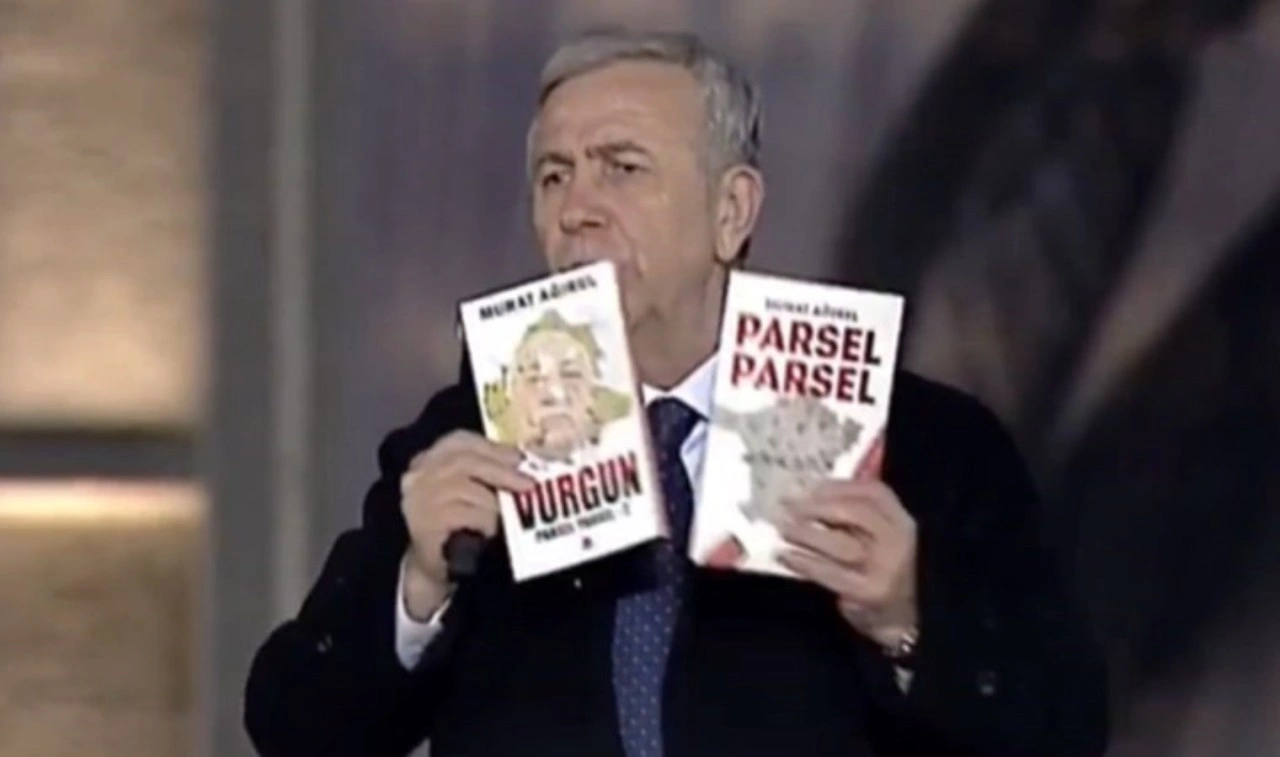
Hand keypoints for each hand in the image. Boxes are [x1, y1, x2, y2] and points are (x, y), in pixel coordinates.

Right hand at [399, 430, 533, 618]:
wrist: (435, 564)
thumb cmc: (460, 522)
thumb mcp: (471, 488)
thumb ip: (489, 470)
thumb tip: (526, 459)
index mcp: (429, 457)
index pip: (459, 440)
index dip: (492, 448)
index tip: (519, 457)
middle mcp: (418, 474)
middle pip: (463, 461)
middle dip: (501, 470)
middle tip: (528, 484)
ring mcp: (418, 498)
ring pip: (464, 487)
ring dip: (493, 501)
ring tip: (509, 514)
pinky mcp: (424, 523)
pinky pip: (464, 515)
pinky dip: (485, 520)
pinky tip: (492, 530)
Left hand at [778, 475, 918, 651]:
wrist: (907, 620)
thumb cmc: (886, 572)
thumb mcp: (882, 538)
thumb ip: (858, 513)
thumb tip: (813, 490)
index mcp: (903, 522)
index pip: (874, 493)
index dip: (838, 486)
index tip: (806, 485)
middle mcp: (899, 541)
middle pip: (856, 513)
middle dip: (817, 505)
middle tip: (786, 503)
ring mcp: (884, 568)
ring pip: (841, 543)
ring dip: (805, 532)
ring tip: (782, 527)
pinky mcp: (868, 592)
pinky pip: (830, 573)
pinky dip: (804, 562)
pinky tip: (785, 555)